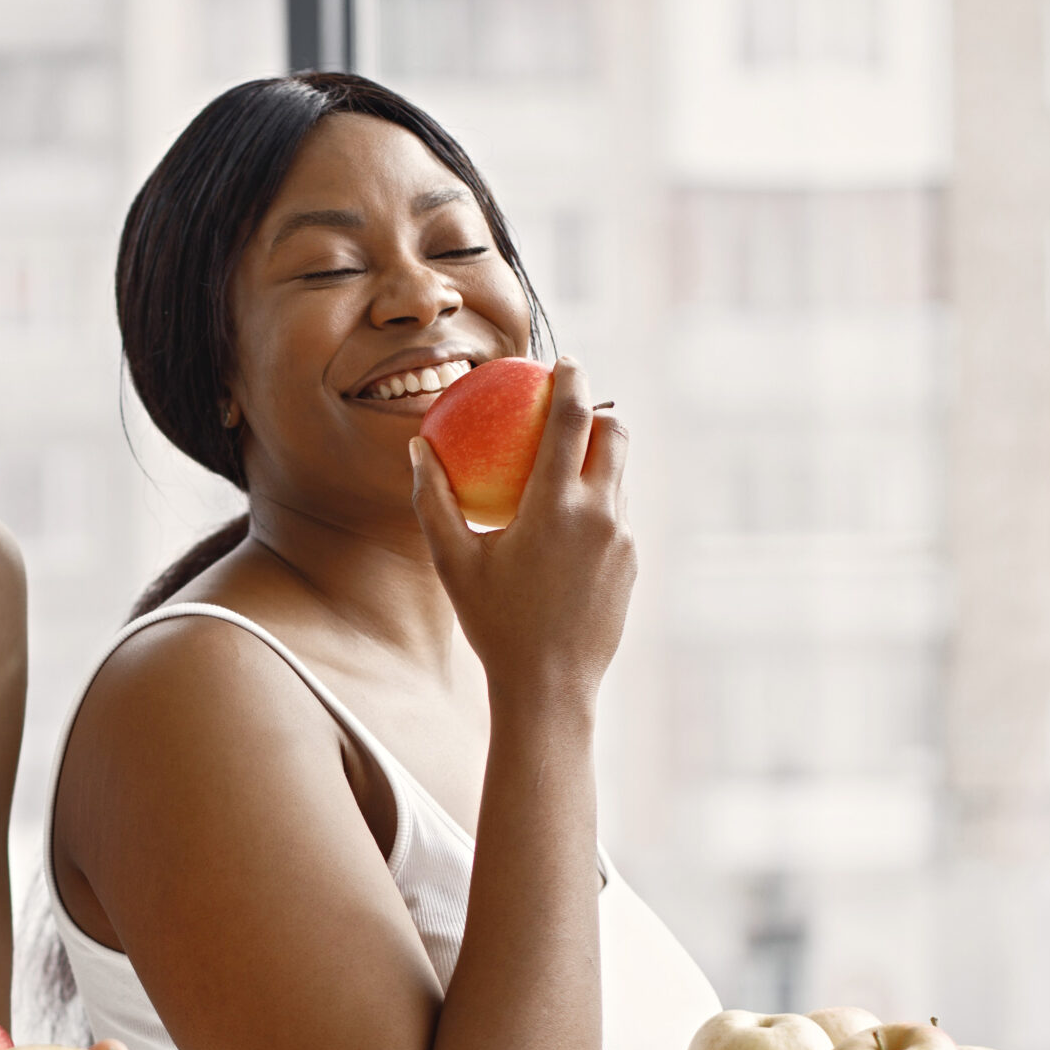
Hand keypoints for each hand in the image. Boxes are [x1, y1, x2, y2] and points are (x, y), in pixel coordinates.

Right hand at [410, 356, 633, 712]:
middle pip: (617, 436)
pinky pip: (618, 518)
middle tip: (575, 407)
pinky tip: (570, 523)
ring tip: (569, 464)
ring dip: (600, 460)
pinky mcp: (631, 565)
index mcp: (556, 506)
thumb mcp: (454, 563)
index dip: (573, 381)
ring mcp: (623, 541)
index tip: (563, 363)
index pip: (575, 419)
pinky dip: (598, 504)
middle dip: (603, 411)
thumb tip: (418, 448)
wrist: (550, 686)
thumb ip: (434, 500)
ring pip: (621, 478)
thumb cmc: (493, 623)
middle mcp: (600, 515)